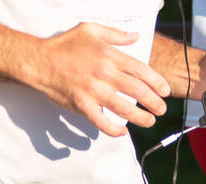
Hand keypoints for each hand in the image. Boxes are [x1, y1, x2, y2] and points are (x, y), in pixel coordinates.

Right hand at [29, 22, 171, 136]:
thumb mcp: (91, 29)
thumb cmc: (64, 45)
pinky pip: (101, 121)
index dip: (157, 82)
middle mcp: (105, 74)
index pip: (141, 71)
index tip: (165, 91)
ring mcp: (94, 91)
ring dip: (140, 117)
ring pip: (124, 108)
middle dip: (154, 102)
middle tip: (162, 109)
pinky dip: (113, 129)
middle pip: (138, 91)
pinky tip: (122, 132)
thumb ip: (115, 34)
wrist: (40, 62)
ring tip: (149, 121)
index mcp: (110, 56)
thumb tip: (135, 36)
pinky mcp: (82, 105)